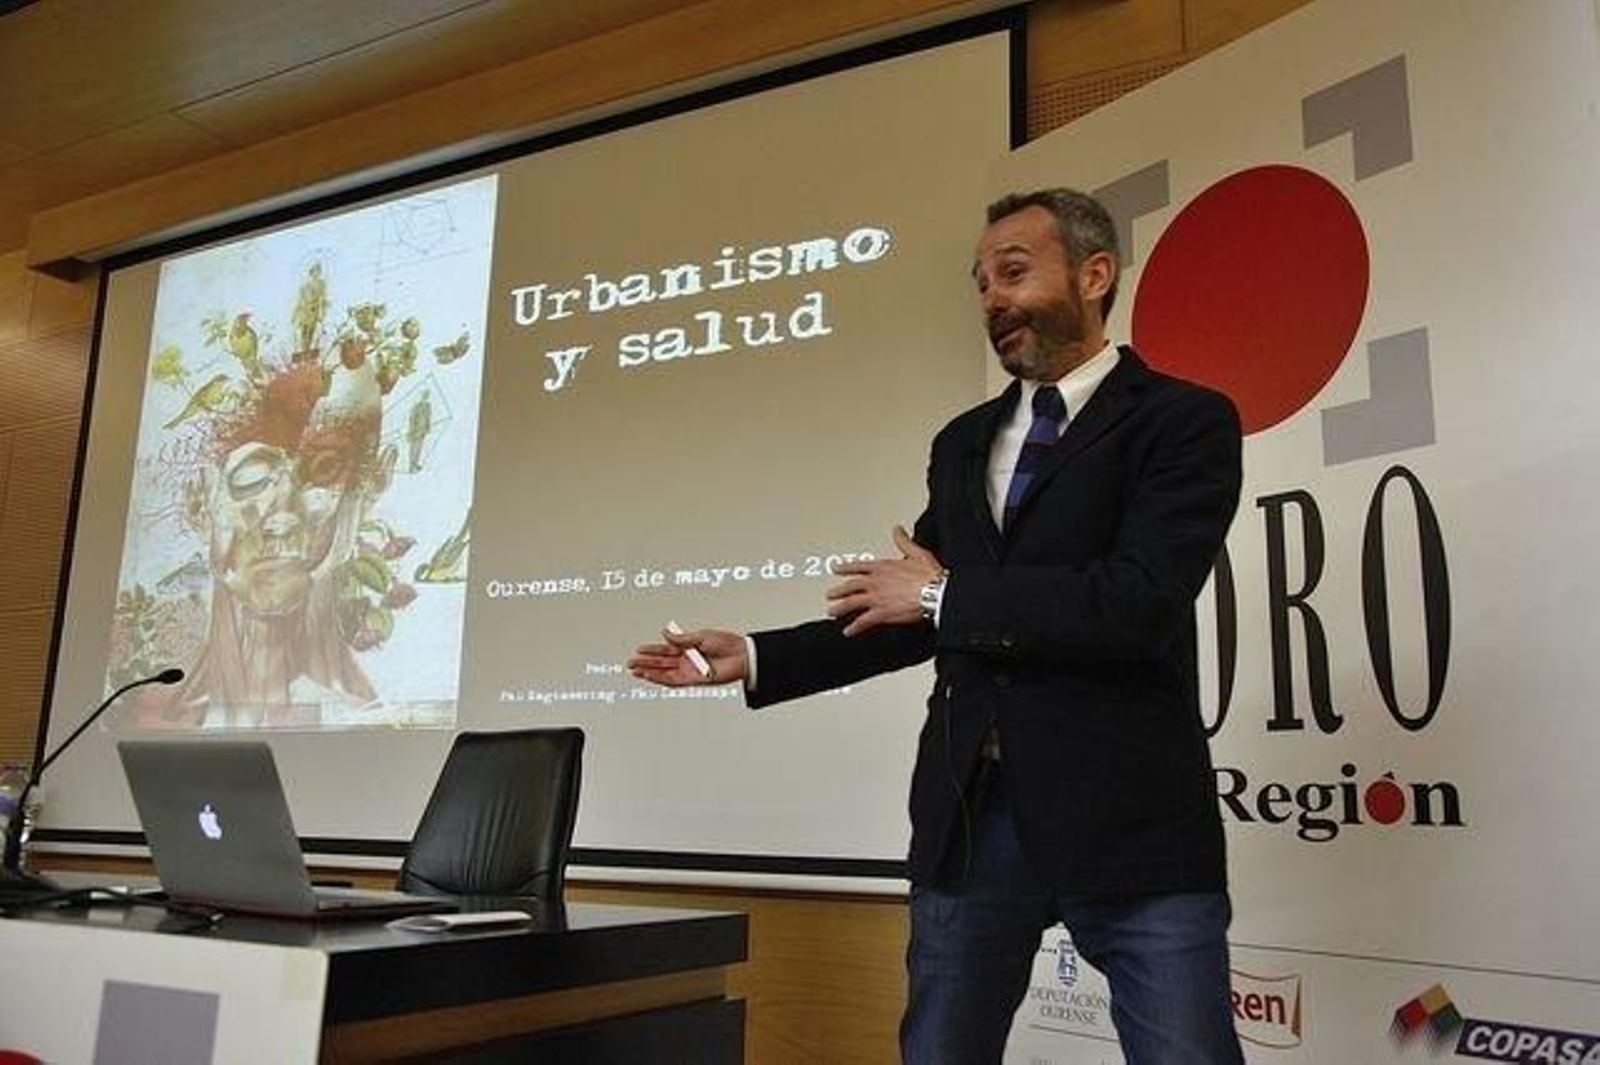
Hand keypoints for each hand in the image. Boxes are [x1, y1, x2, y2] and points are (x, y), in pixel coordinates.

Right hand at [628, 626, 748, 686]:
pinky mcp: (695, 680)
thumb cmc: (728, 644)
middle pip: (662, 663)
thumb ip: (682, 639)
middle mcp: (688, 660)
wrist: (742, 656)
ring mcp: (690, 670)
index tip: (639, 649)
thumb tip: (665, 633)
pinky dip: (662, 679)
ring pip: (665, 673)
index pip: (666, 650)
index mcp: (689, 648)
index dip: (652, 650)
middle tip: (630, 662)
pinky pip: (675, 681)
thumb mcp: (702, 636)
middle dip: (646, 663)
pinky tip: (651, 676)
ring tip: (636, 671)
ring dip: (650, 672)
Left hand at [826, 525, 943, 636]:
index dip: (846, 568)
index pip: (859, 567)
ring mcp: (876, 598)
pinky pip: (863, 621)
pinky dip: (854, 627)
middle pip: (851, 586)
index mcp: (883, 567)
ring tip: (832, 612)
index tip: (837, 569)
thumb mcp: (916, 552)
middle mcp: (876, 582)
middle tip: (830, 594)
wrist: (934, 593)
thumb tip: (897, 530)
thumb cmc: (929, 576)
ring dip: (840, 608)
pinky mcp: (881, 613)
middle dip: (838, 590)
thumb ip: (903, 541)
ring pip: (852, 603)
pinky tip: (848, 631)